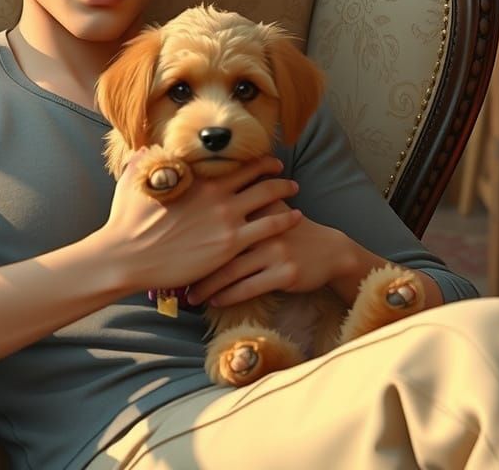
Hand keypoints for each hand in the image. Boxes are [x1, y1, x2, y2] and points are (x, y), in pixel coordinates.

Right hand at [96, 151, 300, 293]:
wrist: (126, 257)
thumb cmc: (126, 221)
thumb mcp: (132, 181)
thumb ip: (143, 160)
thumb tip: (144, 149)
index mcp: (196, 178)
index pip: (232, 162)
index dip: (250, 158)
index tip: (260, 157)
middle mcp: (216, 193)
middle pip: (256, 175)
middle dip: (273, 170)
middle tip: (283, 169)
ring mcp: (226, 219)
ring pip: (269, 198)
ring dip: (285, 190)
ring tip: (295, 188)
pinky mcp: (231, 244)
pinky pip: (269, 227)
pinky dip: (286, 219)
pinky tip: (296, 217)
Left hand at [185, 202, 349, 306]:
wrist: (329, 250)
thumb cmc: (290, 229)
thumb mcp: (268, 208)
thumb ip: (241, 201)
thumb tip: (200, 198)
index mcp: (255, 206)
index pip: (215, 218)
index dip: (190, 232)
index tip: (168, 246)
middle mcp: (263, 226)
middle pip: (218, 246)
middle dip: (193, 264)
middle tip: (173, 277)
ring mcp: (274, 250)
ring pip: (230, 271)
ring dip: (207, 286)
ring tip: (190, 296)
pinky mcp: (284, 273)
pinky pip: (248, 287)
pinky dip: (228, 295)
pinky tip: (214, 301)